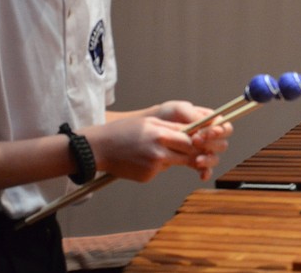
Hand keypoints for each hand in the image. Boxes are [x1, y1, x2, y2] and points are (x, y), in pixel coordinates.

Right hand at [88, 101, 232, 181]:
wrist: (99, 149)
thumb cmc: (124, 132)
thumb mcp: (149, 123)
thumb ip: (171, 128)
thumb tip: (192, 131)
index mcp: (160, 136)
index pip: (190, 141)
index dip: (198, 141)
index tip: (200, 139)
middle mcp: (159, 153)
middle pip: (188, 155)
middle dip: (193, 152)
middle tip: (195, 148)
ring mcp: (153, 167)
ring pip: (175, 163)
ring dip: (174, 158)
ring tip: (156, 148)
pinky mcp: (147, 177)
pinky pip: (160, 170)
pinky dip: (157, 165)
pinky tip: (142, 158)